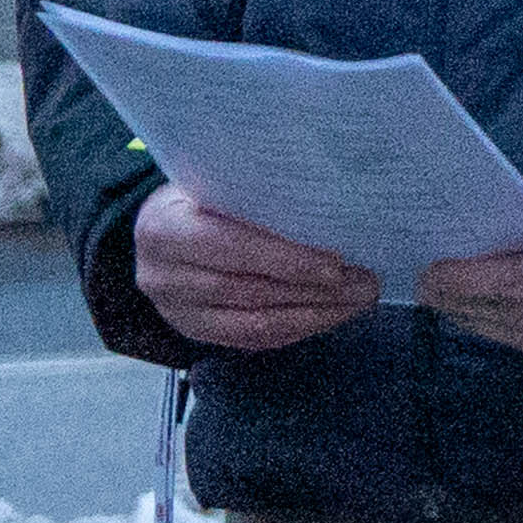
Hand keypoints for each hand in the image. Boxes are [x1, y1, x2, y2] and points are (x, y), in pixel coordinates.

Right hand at [134, 181, 378, 352]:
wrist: (156, 233)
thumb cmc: (197, 198)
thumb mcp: (211, 183)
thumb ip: (252, 195)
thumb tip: (328, 204)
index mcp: (164, 227)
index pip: (231, 246)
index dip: (286, 257)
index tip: (336, 261)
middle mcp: (163, 275)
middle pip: (248, 290)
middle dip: (314, 289)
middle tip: (365, 282)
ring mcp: (177, 311)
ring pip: (255, 322)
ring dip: (315, 313)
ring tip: (358, 299)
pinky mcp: (196, 332)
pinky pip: (253, 339)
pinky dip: (298, 328)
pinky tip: (332, 314)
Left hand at [424, 180, 522, 375]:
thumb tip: (475, 249)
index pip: (519, 281)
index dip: (470, 280)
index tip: (431, 274)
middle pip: (517, 316)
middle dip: (466, 303)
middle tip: (428, 290)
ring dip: (484, 324)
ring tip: (451, 307)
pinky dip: (516, 337)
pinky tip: (491, 321)